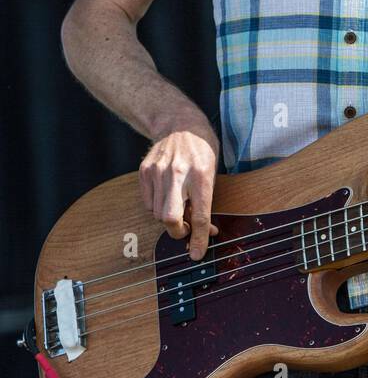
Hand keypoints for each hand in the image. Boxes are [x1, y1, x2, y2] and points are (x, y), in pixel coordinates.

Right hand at [139, 130, 218, 259]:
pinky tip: (166, 195)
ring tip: (178, 205)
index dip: (199, 238)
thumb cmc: (202, 150)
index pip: (200, 215)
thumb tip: (204, 232)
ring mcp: (157, 171)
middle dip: (178, 231)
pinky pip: (148, 203)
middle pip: (171, 218)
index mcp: (200, 174)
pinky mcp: (144, 171)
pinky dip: (157, 207)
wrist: (179, 124)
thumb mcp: (212, 172)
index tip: (196, 253)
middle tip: (185, 229)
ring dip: (169, 218)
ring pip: (158, 214)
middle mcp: (177, 173)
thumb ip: (206, 201)